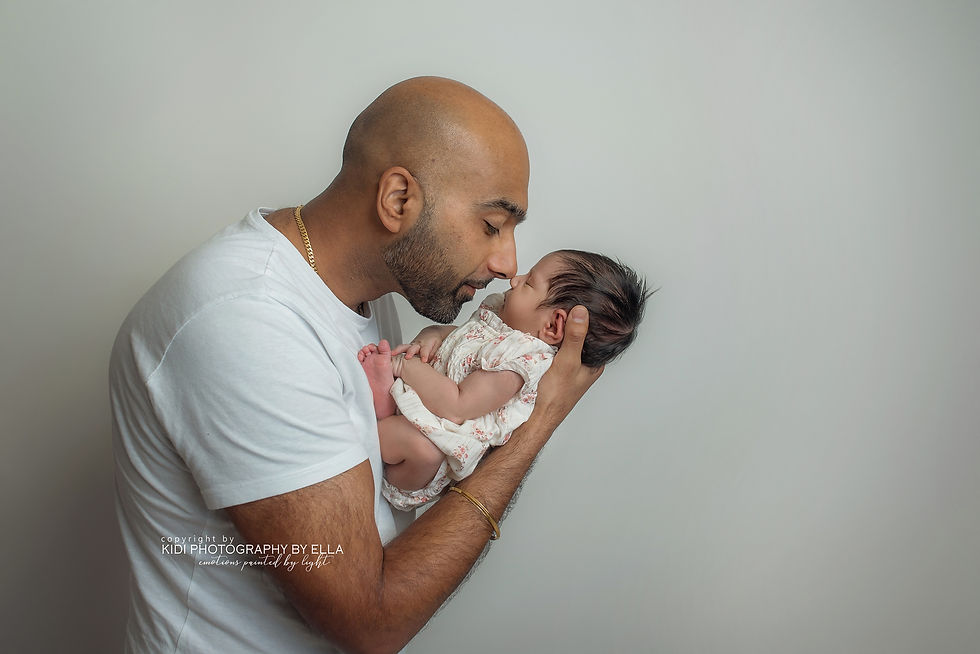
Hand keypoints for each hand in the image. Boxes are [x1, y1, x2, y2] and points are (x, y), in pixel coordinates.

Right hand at [391, 324, 453, 362]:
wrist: (431, 333)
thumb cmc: (435, 341)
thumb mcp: (437, 347)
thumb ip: (434, 355)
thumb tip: (432, 363)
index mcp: (426, 345)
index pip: (425, 350)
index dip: (424, 355)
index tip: (424, 360)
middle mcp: (418, 345)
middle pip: (413, 348)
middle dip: (410, 352)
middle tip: (407, 357)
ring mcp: (411, 345)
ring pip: (404, 347)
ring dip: (398, 350)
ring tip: (391, 354)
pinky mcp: (407, 347)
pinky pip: (400, 349)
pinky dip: (394, 352)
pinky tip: (388, 356)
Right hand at [532, 306, 602, 426]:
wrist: (535, 416)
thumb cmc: (555, 395)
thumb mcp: (567, 362)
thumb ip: (575, 337)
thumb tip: (582, 311)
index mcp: (595, 363)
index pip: (599, 335)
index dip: (594, 319)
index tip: (586, 300)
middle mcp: (584, 363)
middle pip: (583, 335)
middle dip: (576, 321)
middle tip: (569, 302)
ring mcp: (569, 364)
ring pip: (568, 340)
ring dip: (562, 330)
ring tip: (557, 311)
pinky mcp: (555, 366)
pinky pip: (556, 346)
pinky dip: (553, 338)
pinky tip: (547, 330)